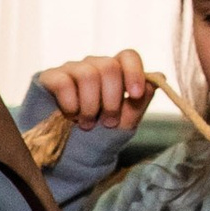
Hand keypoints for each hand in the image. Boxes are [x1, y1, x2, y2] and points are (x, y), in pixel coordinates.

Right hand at [33, 49, 152, 131]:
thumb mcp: (124, 122)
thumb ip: (140, 101)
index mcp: (114, 72)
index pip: (127, 56)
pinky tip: (71, 116)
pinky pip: (63, 82)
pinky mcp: (50, 77)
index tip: (136, 95)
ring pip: (87, 74)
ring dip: (90, 105)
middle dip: (111, 99)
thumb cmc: (99, 136)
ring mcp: (71, 70)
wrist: (69, 154)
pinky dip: (71, 104)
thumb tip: (159, 78)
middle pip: (109, 66)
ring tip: (87, 124)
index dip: (134, 72)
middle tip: (108, 122)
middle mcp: (93, 66)